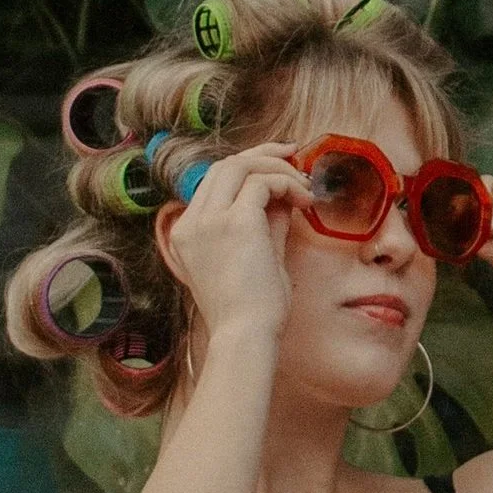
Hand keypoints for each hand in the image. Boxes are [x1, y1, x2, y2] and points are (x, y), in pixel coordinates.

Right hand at [154, 145, 304, 344]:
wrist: (246, 336)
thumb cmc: (253, 311)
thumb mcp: (256, 258)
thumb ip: (264, 224)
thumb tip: (283, 194)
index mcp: (187, 234)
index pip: (215, 184)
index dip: (248, 168)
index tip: (278, 168)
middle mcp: (190, 223)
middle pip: (224, 166)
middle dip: (262, 155)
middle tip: (295, 156)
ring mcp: (208, 221)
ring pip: (240, 166)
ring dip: (277, 168)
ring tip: (305, 186)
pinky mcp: (234, 222)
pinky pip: (262, 183)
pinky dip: (287, 184)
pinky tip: (305, 202)